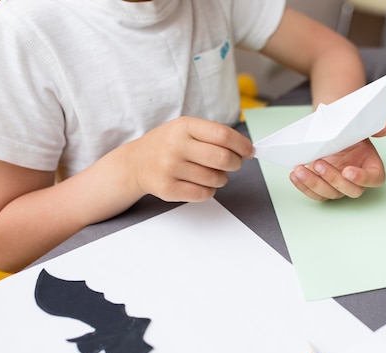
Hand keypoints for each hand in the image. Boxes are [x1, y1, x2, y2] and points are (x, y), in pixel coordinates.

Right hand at [125, 116, 253, 201]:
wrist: (135, 163)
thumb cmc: (168, 144)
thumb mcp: (186, 129)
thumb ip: (214, 136)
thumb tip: (246, 150)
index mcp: (184, 126)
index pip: (223, 135)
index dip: (242, 145)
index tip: (250, 151)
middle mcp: (176, 146)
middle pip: (222, 158)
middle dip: (236, 163)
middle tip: (234, 164)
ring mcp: (170, 168)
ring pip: (215, 179)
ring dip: (222, 178)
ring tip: (214, 174)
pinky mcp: (168, 189)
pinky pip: (203, 194)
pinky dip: (209, 190)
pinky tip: (202, 183)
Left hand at [289, 121, 385, 199]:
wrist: (331, 131)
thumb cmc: (348, 132)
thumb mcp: (360, 127)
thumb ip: (375, 127)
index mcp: (371, 167)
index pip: (373, 179)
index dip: (362, 178)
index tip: (348, 171)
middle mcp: (356, 181)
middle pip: (350, 190)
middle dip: (333, 179)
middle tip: (319, 163)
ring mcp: (338, 186)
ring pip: (329, 194)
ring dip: (313, 184)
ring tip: (300, 170)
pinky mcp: (322, 188)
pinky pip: (314, 193)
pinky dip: (303, 186)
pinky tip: (295, 175)